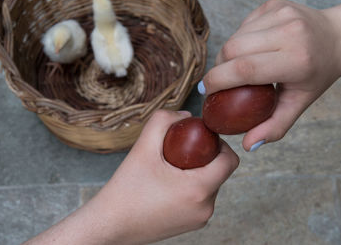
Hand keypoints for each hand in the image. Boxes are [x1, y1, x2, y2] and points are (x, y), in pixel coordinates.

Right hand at [23, 110, 239, 244]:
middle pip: (219, 172)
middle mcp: (206, 208)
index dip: (221, 144)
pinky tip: (168, 184)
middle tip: (181, 150)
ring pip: (210, 186)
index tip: (202, 137)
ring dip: (198, 172)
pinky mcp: (190, 226)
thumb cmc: (125, 190)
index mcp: (199, 190)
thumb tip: (185, 115)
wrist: (109, 225)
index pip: (230, 160)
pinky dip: (190, 187)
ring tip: (171, 167)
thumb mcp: (142, 148)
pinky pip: (199, 199)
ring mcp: (199, 220)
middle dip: (205, 157)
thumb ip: (163, 121)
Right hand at [201, 0, 340, 150]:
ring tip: (238, 66)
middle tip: (220, 81)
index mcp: (297, 60)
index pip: (245, 69)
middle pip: (232, 49)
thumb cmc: (317, 73)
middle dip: (218, 68)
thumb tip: (248, 145)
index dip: (217, 81)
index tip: (206, 92)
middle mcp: (290, 32)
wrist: (338, 37)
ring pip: (234, 36)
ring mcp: (282, 13)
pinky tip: (252, 49)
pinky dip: (239, 40)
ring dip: (228, 54)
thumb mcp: (299, 103)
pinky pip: (242, 25)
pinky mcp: (274, 3)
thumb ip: (274, 126)